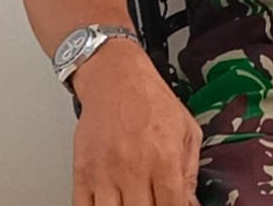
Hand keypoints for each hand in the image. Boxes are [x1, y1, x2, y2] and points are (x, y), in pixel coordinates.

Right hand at [71, 41, 202, 205]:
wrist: (116, 79)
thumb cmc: (152, 101)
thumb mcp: (187, 130)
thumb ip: (190, 170)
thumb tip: (190, 202)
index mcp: (164, 158)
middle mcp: (134, 167)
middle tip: (153, 202)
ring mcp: (105, 172)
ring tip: (134, 203)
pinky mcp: (82, 172)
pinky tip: (111, 204)